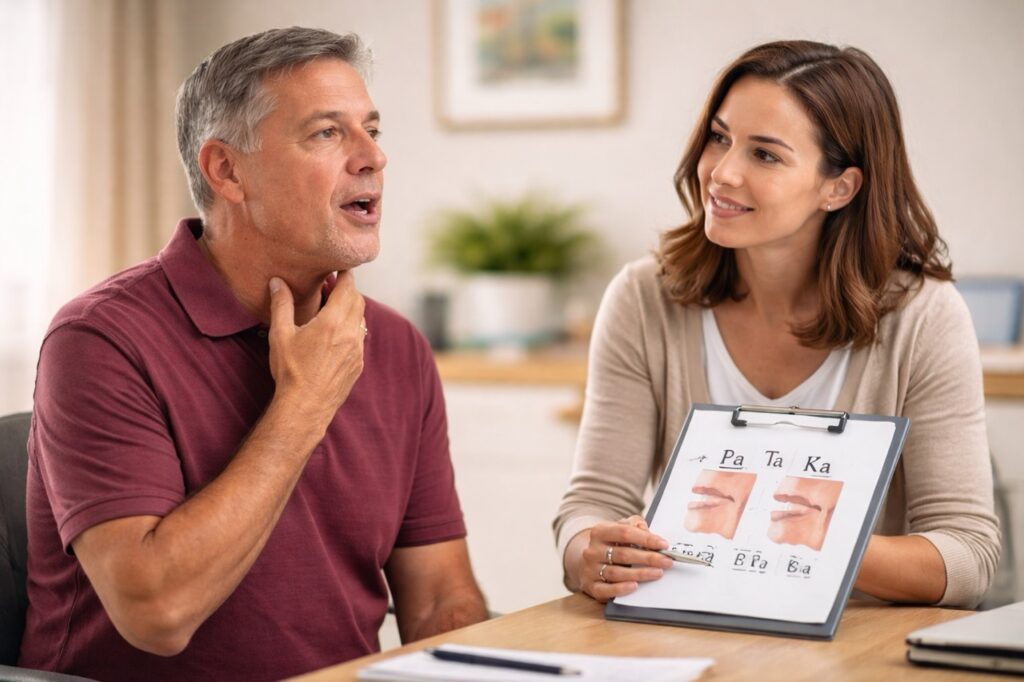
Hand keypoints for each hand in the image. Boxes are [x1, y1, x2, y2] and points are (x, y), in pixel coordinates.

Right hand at [267, 271, 365, 427]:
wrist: (306, 407)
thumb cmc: (291, 372)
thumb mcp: (280, 335)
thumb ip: (281, 305)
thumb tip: (277, 282)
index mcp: (332, 322)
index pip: (348, 288)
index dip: (346, 274)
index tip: (340, 267)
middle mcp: (350, 333)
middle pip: (358, 301)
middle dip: (348, 290)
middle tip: (334, 284)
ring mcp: (357, 350)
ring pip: (362, 319)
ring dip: (352, 309)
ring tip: (334, 307)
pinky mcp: (359, 364)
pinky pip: (360, 338)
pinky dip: (353, 328)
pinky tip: (338, 332)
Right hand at [578, 516, 671, 602]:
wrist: (587, 562)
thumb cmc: (610, 544)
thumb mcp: (619, 529)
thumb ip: (634, 526)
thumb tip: (648, 533)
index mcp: (600, 532)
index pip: (624, 532)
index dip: (646, 538)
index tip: (663, 544)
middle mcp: (593, 550)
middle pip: (623, 554)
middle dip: (648, 558)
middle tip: (666, 561)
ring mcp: (591, 569)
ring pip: (617, 573)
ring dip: (640, 574)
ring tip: (657, 573)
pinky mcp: (591, 586)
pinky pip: (606, 590)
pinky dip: (621, 589)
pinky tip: (635, 586)